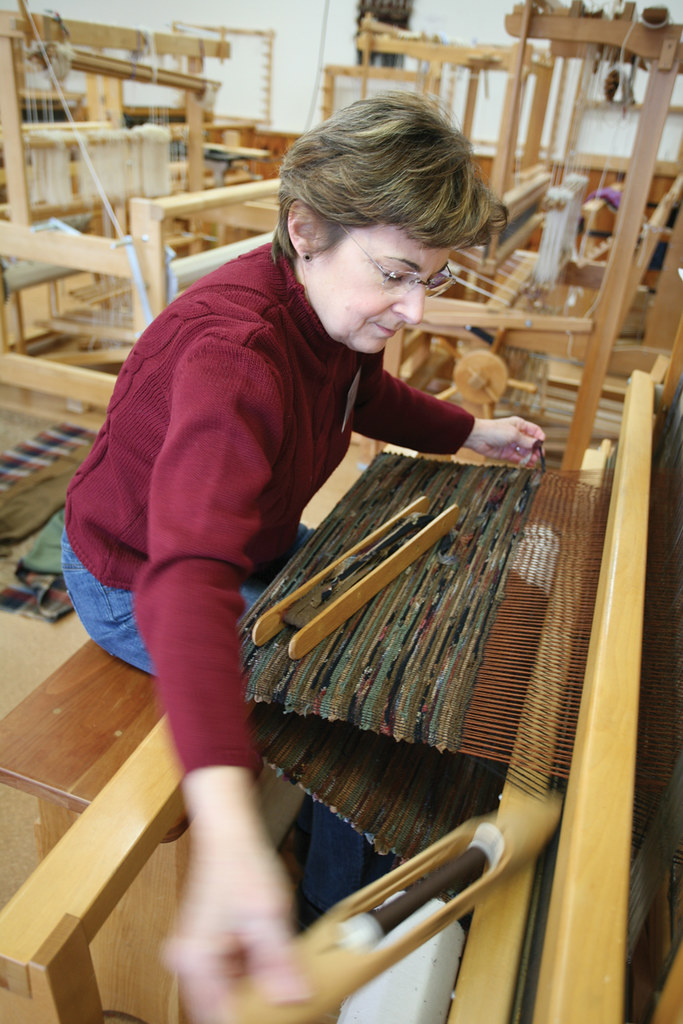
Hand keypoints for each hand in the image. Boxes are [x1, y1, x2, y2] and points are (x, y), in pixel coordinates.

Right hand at [165, 766, 309, 1023]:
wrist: (229, 836)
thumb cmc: (241, 865)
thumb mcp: (268, 915)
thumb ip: (278, 961)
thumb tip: (293, 999)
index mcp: (195, 959)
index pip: (221, 1016)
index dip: (255, 1020)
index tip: (283, 1018)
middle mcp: (188, 963)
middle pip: (226, 1007)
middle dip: (259, 1008)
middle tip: (292, 1002)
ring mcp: (197, 958)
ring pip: (232, 993)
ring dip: (259, 993)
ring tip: (288, 984)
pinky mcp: (208, 952)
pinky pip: (233, 978)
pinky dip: (256, 978)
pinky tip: (277, 970)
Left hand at [464, 416, 545, 465]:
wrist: (477, 437)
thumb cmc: (494, 430)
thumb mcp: (513, 434)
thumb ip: (526, 441)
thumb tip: (537, 444)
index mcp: (519, 425)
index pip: (534, 430)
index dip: (539, 437)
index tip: (542, 443)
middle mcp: (516, 434)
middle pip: (530, 443)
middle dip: (536, 449)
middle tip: (540, 456)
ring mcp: (511, 444)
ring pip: (525, 451)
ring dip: (530, 456)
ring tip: (534, 461)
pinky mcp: (506, 454)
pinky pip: (517, 458)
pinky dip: (523, 461)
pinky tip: (529, 464)